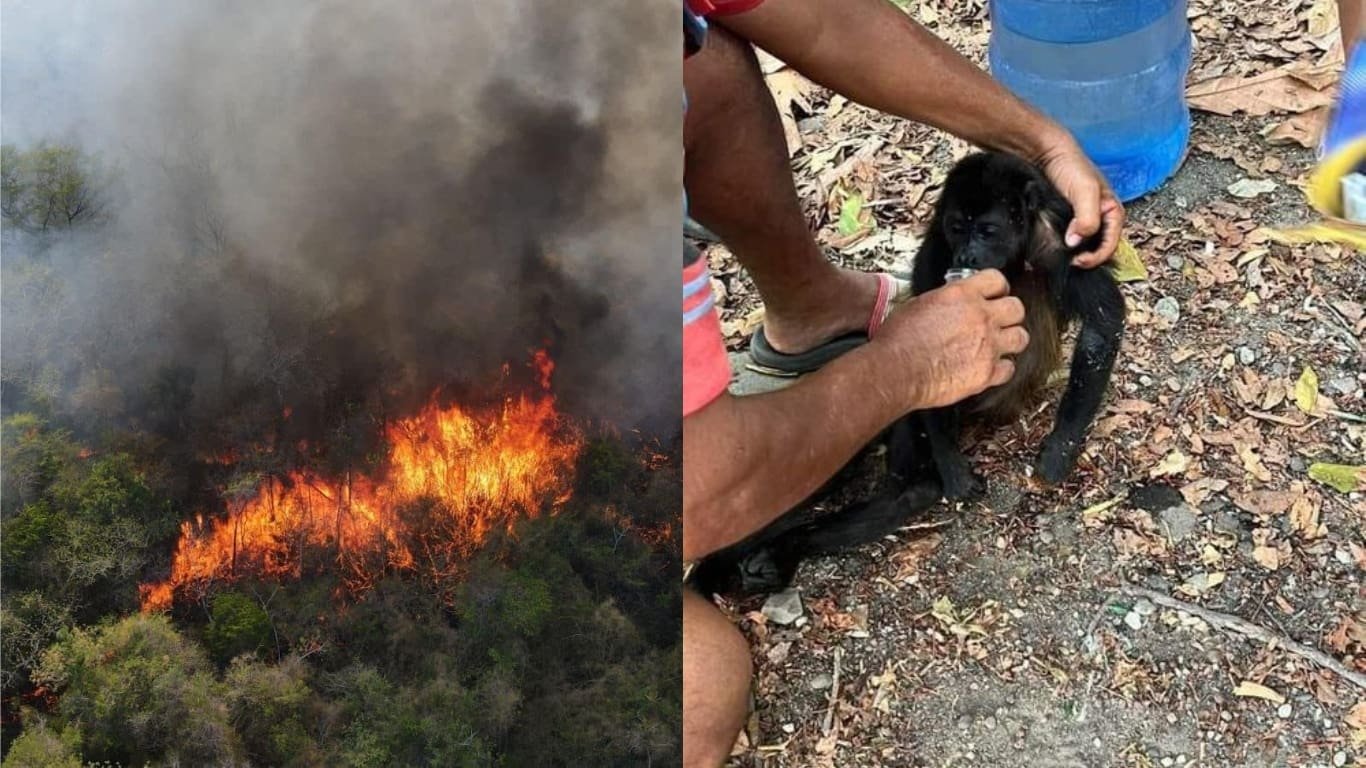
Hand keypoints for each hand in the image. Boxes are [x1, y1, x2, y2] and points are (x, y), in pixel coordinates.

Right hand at [873, 270, 1028, 410]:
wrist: (896, 369)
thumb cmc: (898, 340)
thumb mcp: (918, 304)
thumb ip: (944, 302)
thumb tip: (949, 305)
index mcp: (962, 295)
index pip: (996, 280)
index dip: (998, 288)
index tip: (995, 294)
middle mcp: (981, 317)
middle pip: (1017, 308)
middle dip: (1010, 314)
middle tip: (1001, 320)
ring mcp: (988, 346)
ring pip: (1021, 338)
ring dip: (1012, 340)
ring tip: (1000, 345)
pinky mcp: (987, 373)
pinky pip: (1009, 369)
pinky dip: (1002, 369)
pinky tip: (992, 368)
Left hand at [1034, 137, 1123, 268]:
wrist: (1046, 154)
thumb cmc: (1070, 166)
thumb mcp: (1085, 191)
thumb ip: (1087, 218)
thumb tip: (1077, 243)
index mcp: (1113, 212)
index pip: (1111, 245)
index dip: (1096, 257)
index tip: (1078, 262)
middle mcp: (1101, 218)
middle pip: (1099, 248)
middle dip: (1087, 258)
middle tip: (1069, 263)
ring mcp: (1084, 220)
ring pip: (1085, 246)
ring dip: (1076, 254)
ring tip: (1062, 258)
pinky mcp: (1069, 221)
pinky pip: (1071, 239)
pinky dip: (1065, 247)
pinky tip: (1055, 248)